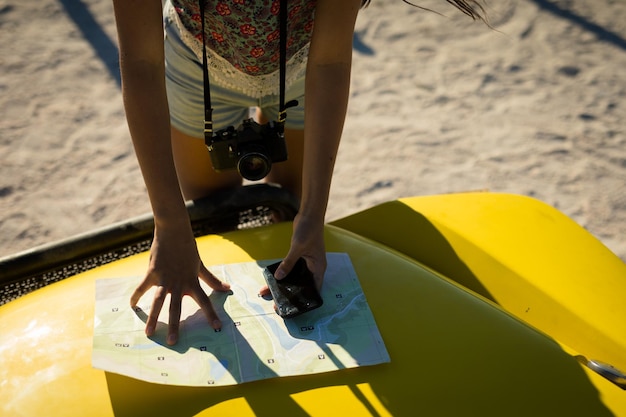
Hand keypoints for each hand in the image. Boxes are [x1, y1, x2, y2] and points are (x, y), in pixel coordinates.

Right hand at [130, 224, 229, 344]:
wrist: (174, 231)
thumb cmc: (188, 249)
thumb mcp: (200, 266)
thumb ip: (212, 280)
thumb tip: (227, 289)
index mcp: (192, 282)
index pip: (204, 301)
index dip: (211, 314)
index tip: (217, 327)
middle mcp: (179, 283)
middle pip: (177, 308)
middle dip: (175, 326)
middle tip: (173, 342)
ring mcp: (164, 278)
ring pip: (158, 302)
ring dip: (153, 318)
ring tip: (149, 333)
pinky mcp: (152, 272)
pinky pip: (142, 287)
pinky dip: (136, 296)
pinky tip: (132, 306)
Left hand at [260, 213, 326, 295]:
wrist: (309, 215)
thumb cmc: (309, 230)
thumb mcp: (298, 247)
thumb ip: (288, 262)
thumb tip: (279, 277)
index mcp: (319, 268)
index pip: (314, 289)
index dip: (304, 299)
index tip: (293, 307)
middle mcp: (314, 267)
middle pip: (303, 285)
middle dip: (291, 293)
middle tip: (278, 303)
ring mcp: (307, 262)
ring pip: (295, 278)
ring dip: (285, 284)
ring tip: (270, 292)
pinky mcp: (300, 257)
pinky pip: (291, 269)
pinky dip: (283, 273)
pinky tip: (273, 278)